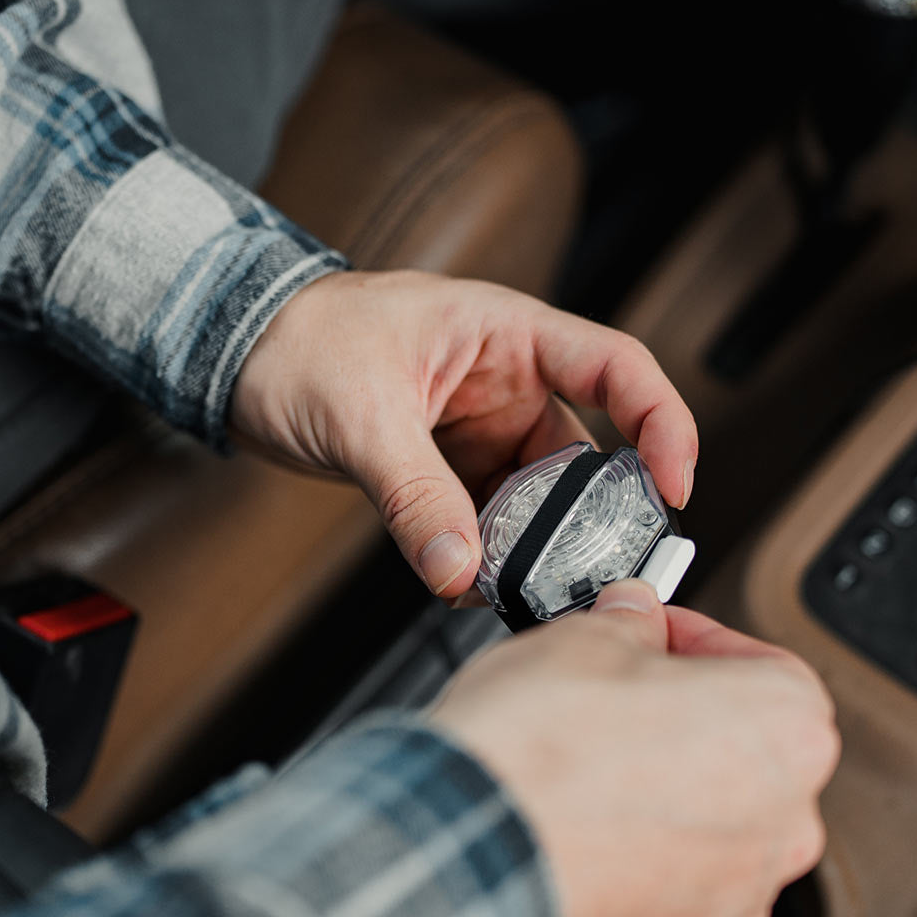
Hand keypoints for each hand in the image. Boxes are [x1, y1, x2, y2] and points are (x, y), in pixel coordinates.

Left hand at [231, 270, 696, 597]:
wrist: (240, 355)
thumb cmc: (301, 339)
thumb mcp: (364, 414)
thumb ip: (415, 494)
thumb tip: (457, 569)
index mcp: (508, 334)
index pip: (616, 368)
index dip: (661, 423)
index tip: (675, 486)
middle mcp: (506, 382)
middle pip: (580, 456)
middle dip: (582, 516)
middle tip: (575, 570)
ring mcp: (479, 429)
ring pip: (532, 497)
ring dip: (525, 543)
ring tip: (505, 582)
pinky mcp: (448, 465)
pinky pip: (486, 515)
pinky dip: (484, 549)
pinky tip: (470, 577)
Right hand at [431, 580, 839, 916]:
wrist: (467, 862)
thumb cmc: (535, 755)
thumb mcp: (583, 638)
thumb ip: (630, 621)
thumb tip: (634, 618)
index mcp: (784, 731)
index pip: (763, 663)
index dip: (696, 639)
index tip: (649, 634)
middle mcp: (778, 826)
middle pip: (740, 748)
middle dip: (679, 713)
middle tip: (612, 689)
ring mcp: (729, 899)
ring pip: (707, 822)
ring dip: (657, 787)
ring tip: (581, 758)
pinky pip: (667, 882)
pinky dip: (632, 852)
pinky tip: (573, 820)